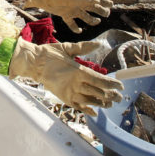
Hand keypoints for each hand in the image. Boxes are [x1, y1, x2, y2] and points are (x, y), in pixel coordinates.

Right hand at [8, 39, 122, 116]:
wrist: (34, 64)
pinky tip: (94, 112)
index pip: (101, 81)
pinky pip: (78, 107)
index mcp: (79, 71)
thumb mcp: (68, 48)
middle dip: (111, 96)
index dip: (113, 85)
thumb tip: (99, 44)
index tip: (120, 86)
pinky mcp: (64, 98)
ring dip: (102, 104)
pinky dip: (87, 110)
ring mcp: (70, 93)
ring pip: (91, 102)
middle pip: (99, 93)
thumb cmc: (51, 54)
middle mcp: (76, 84)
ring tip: (110, 104)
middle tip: (119, 98)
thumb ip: (84, 47)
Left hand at [24, 0, 112, 32]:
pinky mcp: (64, 15)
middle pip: (91, 7)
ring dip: (90, 19)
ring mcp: (71, 9)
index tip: (111, 5)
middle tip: (106, 14)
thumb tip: (95, 0)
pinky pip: (72, 22)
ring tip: (96, 22)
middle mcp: (77, 3)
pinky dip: (75, 27)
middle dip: (100, 10)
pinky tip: (79, 31)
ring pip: (84, 15)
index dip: (103, 1)